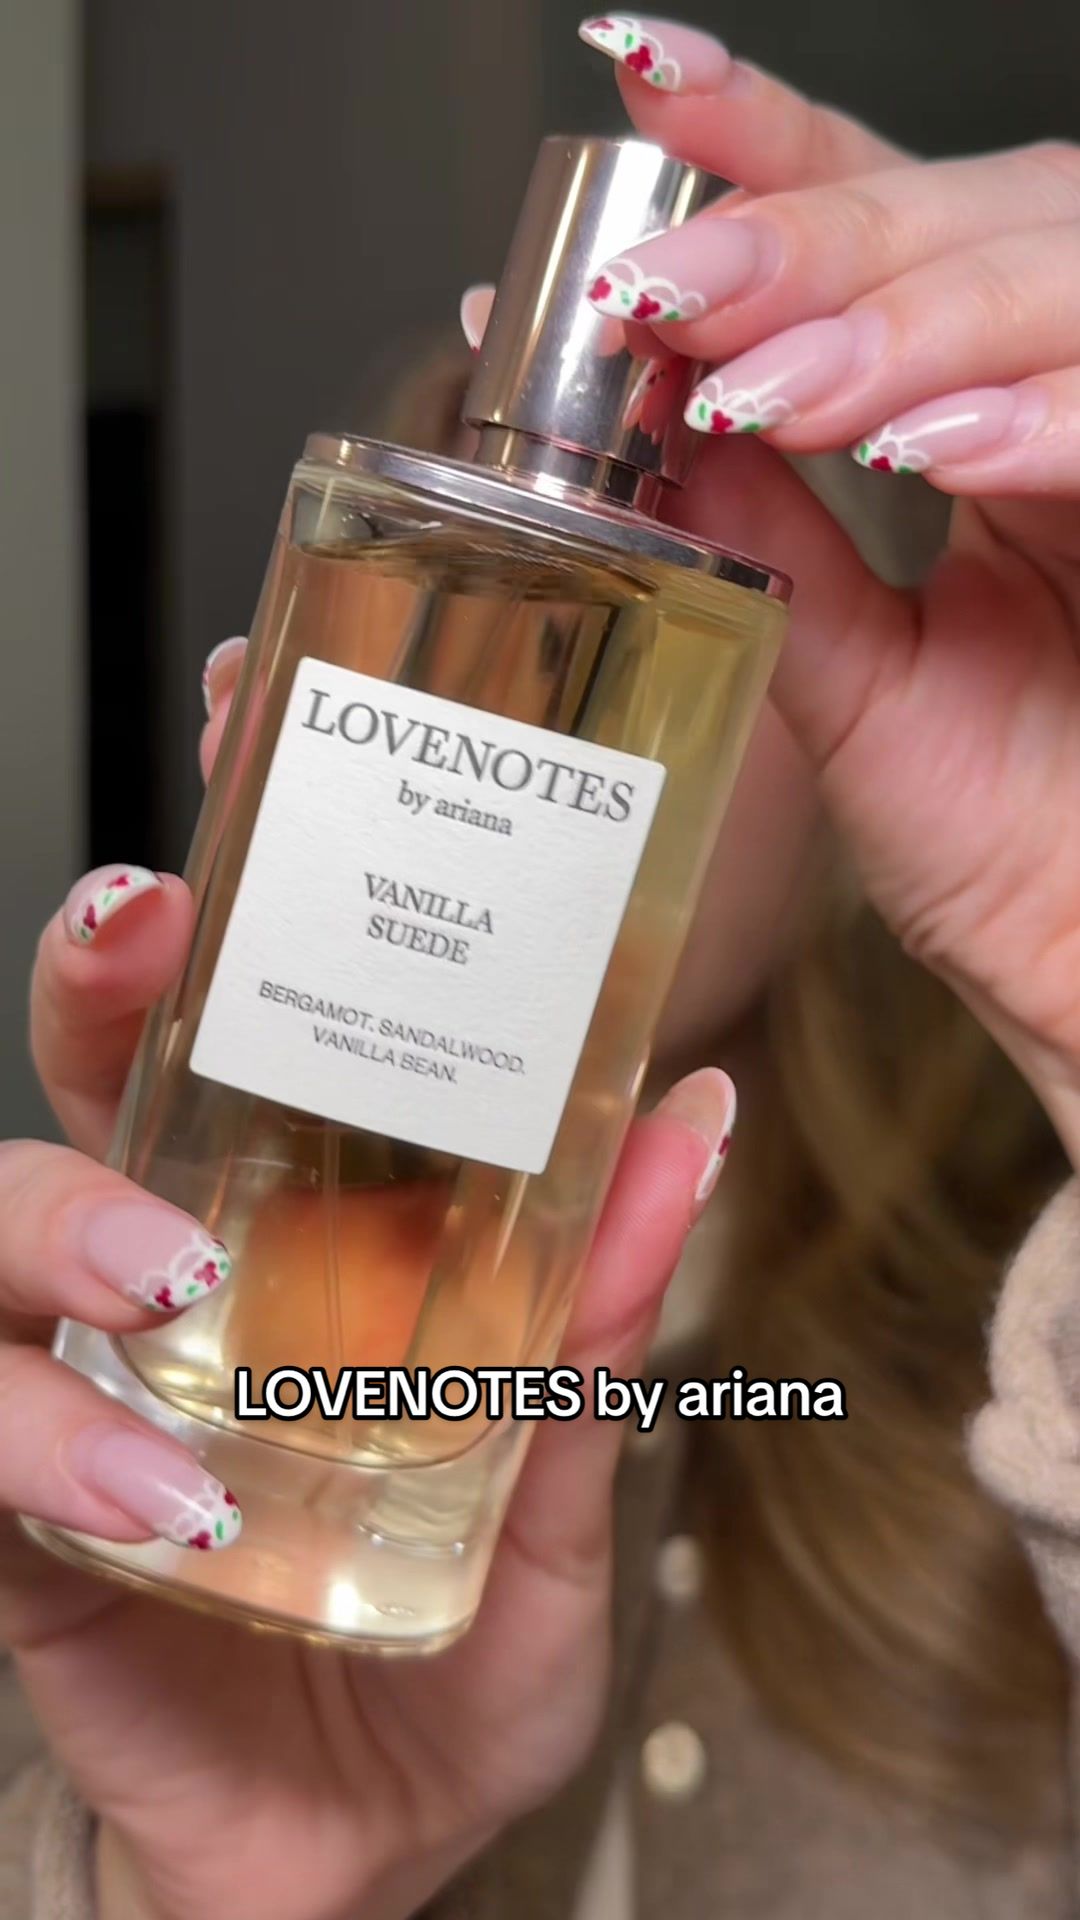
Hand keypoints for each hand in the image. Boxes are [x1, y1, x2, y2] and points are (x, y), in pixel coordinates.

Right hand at [4, 639, 732, 1919]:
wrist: (344, 1843)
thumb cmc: (435, 1638)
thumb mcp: (546, 1481)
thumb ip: (588, 1325)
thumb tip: (691, 1125)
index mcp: (289, 1217)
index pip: (239, 1004)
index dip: (238, 858)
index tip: (263, 721)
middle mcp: (160, 1253)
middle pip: (86, 1056)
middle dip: (104, 964)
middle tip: (159, 916)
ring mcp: (66, 1365)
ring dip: (66, 1212)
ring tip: (166, 1270)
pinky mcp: (10, 1496)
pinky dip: (53, 1439)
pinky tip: (167, 1492)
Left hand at [577, 18, 1079, 1164]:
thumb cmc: (1006, 848)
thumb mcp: (853, 684)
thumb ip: (765, 544)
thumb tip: (639, 417)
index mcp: (986, 415)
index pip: (884, 227)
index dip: (769, 147)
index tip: (636, 81)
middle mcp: (1076, 397)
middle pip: (977, 218)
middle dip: (814, 239)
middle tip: (668, 289)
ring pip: (1072, 282)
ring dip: (916, 319)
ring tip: (782, 382)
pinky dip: (1047, 419)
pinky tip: (936, 447)